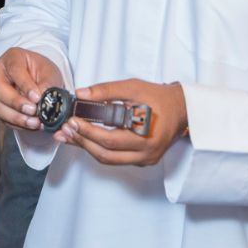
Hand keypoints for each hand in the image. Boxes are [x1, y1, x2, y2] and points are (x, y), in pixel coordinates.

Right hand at [0, 47, 63, 130]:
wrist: (37, 78)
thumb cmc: (41, 71)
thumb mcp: (49, 71)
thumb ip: (47, 83)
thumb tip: (43, 98)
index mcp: (11, 58)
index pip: (15, 70)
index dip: (25, 85)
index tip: (37, 97)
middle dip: (16, 102)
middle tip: (33, 110)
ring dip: (16, 117)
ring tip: (34, 122)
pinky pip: (3, 118)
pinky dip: (17, 124)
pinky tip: (31, 125)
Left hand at [56, 79, 188, 166]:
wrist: (182, 108)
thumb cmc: (159, 97)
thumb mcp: (132, 87)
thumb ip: (106, 90)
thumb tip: (81, 94)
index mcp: (146, 136)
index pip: (109, 139)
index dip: (87, 132)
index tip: (71, 121)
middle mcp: (146, 153)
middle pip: (106, 154)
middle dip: (82, 142)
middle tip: (65, 130)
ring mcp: (145, 159)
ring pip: (108, 159)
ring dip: (87, 148)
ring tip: (69, 136)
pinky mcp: (142, 160)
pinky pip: (116, 158)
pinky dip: (98, 149)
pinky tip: (85, 139)